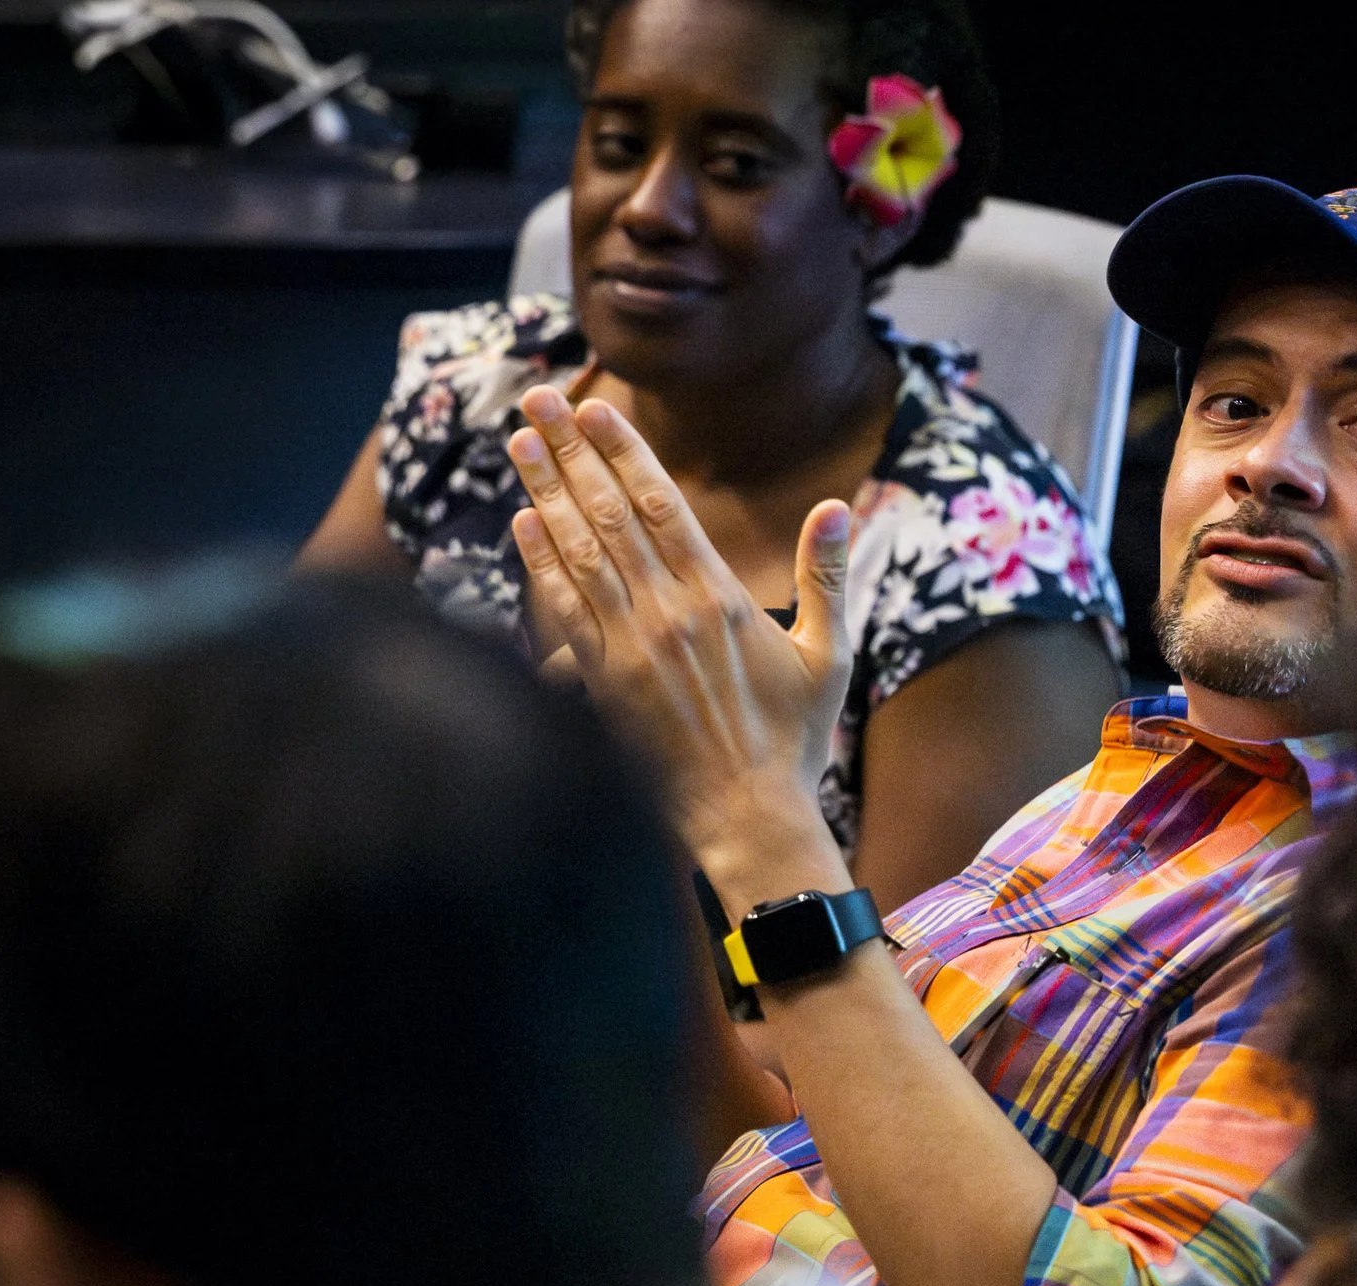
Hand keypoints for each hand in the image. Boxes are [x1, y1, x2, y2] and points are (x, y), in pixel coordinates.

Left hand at [506, 388, 854, 899]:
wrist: (747, 816)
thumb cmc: (794, 738)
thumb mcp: (828, 654)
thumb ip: (826, 575)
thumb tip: (836, 505)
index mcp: (721, 598)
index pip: (663, 505)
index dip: (625, 451)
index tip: (596, 406)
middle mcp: (668, 613)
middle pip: (610, 513)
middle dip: (572, 451)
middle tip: (538, 399)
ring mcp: (629, 647)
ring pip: (578, 551)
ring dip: (545, 491)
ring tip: (520, 441)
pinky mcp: (603, 682)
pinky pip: (563, 609)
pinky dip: (540, 561)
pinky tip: (522, 522)